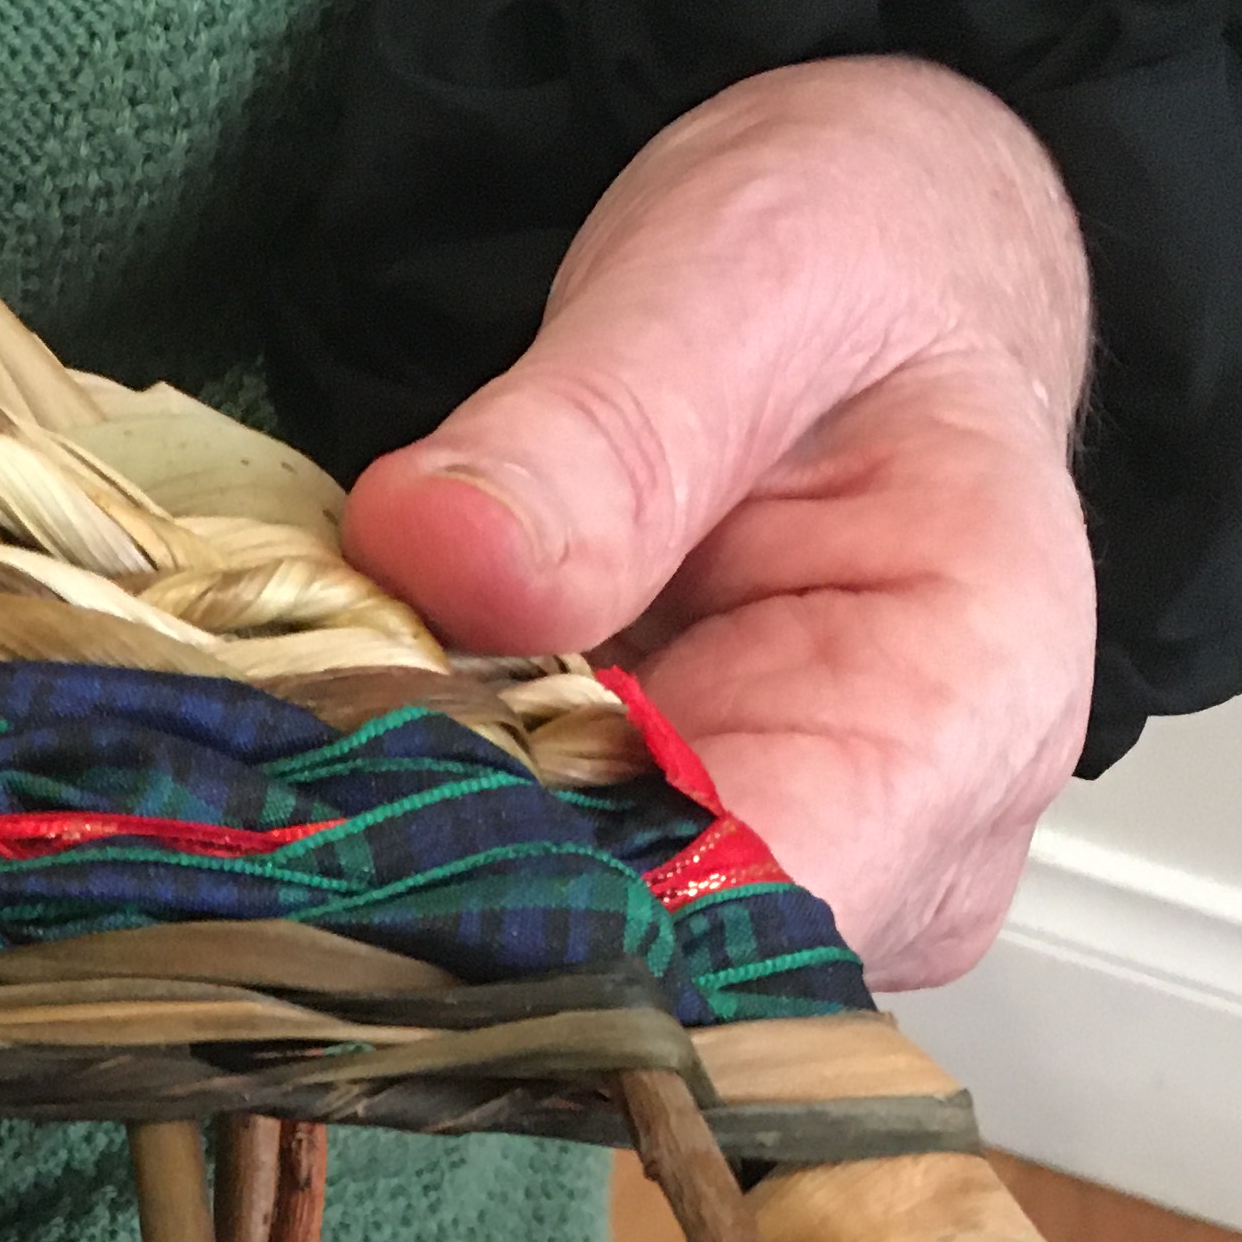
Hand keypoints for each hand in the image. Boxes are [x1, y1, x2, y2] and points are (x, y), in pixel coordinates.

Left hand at [341, 56, 1092, 987]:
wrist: (872, 288)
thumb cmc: (852, 279)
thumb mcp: (739, 283)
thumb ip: (605, 428)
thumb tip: (441, 547)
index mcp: (965, 709)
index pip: (753, 904)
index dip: (540, 891)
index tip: (354, 802)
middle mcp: (903, 853)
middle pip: (640, 962)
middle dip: (444, 876)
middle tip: (277, 759)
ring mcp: (792, 889)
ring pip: (562, 956)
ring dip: (413, 867)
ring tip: (301, 747)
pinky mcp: (683, 884)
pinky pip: (529, 913)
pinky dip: (419, 844)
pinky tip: (338, 769)